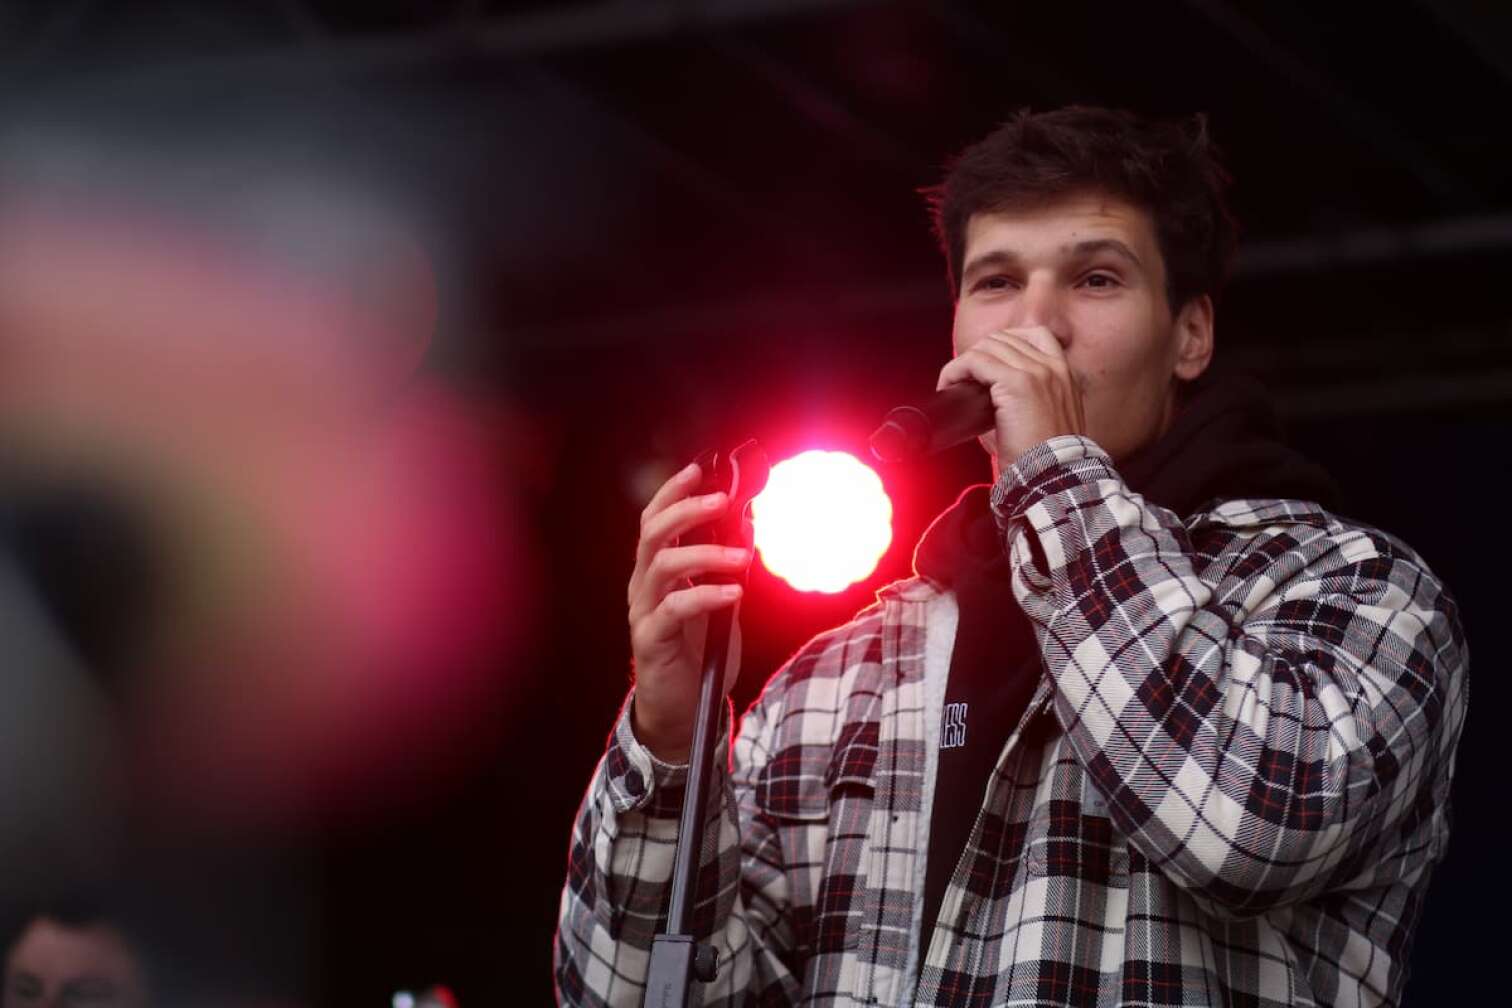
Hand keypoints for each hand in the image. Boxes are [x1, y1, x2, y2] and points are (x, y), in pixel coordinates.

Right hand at [627, 462, 750, 762]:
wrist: (681, 710)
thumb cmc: (698, 654)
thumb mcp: (719, 603)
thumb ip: (726, 567)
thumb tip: (749, 526)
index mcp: (656, 572)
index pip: (655, 520)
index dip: (673, 492)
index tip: (699, 470)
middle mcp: (643, 587)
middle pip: (653, 534)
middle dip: (686, 510)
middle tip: (721, 501)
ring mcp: (643, 613)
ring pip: (662, 566)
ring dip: (704, 554)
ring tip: (741, 557)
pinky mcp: (651, 641)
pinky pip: (674, 609)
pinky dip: (706, 596)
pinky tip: (734, 593)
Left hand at [935, 325, 1085, 463]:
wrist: (1053, 476)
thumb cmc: (1046, 459)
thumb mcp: (1048, 420)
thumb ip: (1031, 401)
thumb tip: (991, 397)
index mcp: (1065, 374)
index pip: (1034, 335)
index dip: (1004, 345)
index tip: (986, 366)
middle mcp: (1054, 367)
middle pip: (1005, 338)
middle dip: (979, 354)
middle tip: (963, 378)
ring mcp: (1037, 372)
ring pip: (988, 346)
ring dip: (964, 362)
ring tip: (952, 384)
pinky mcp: (1017, 382)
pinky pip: (975, 360)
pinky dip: (956, 370)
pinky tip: (949, 386)